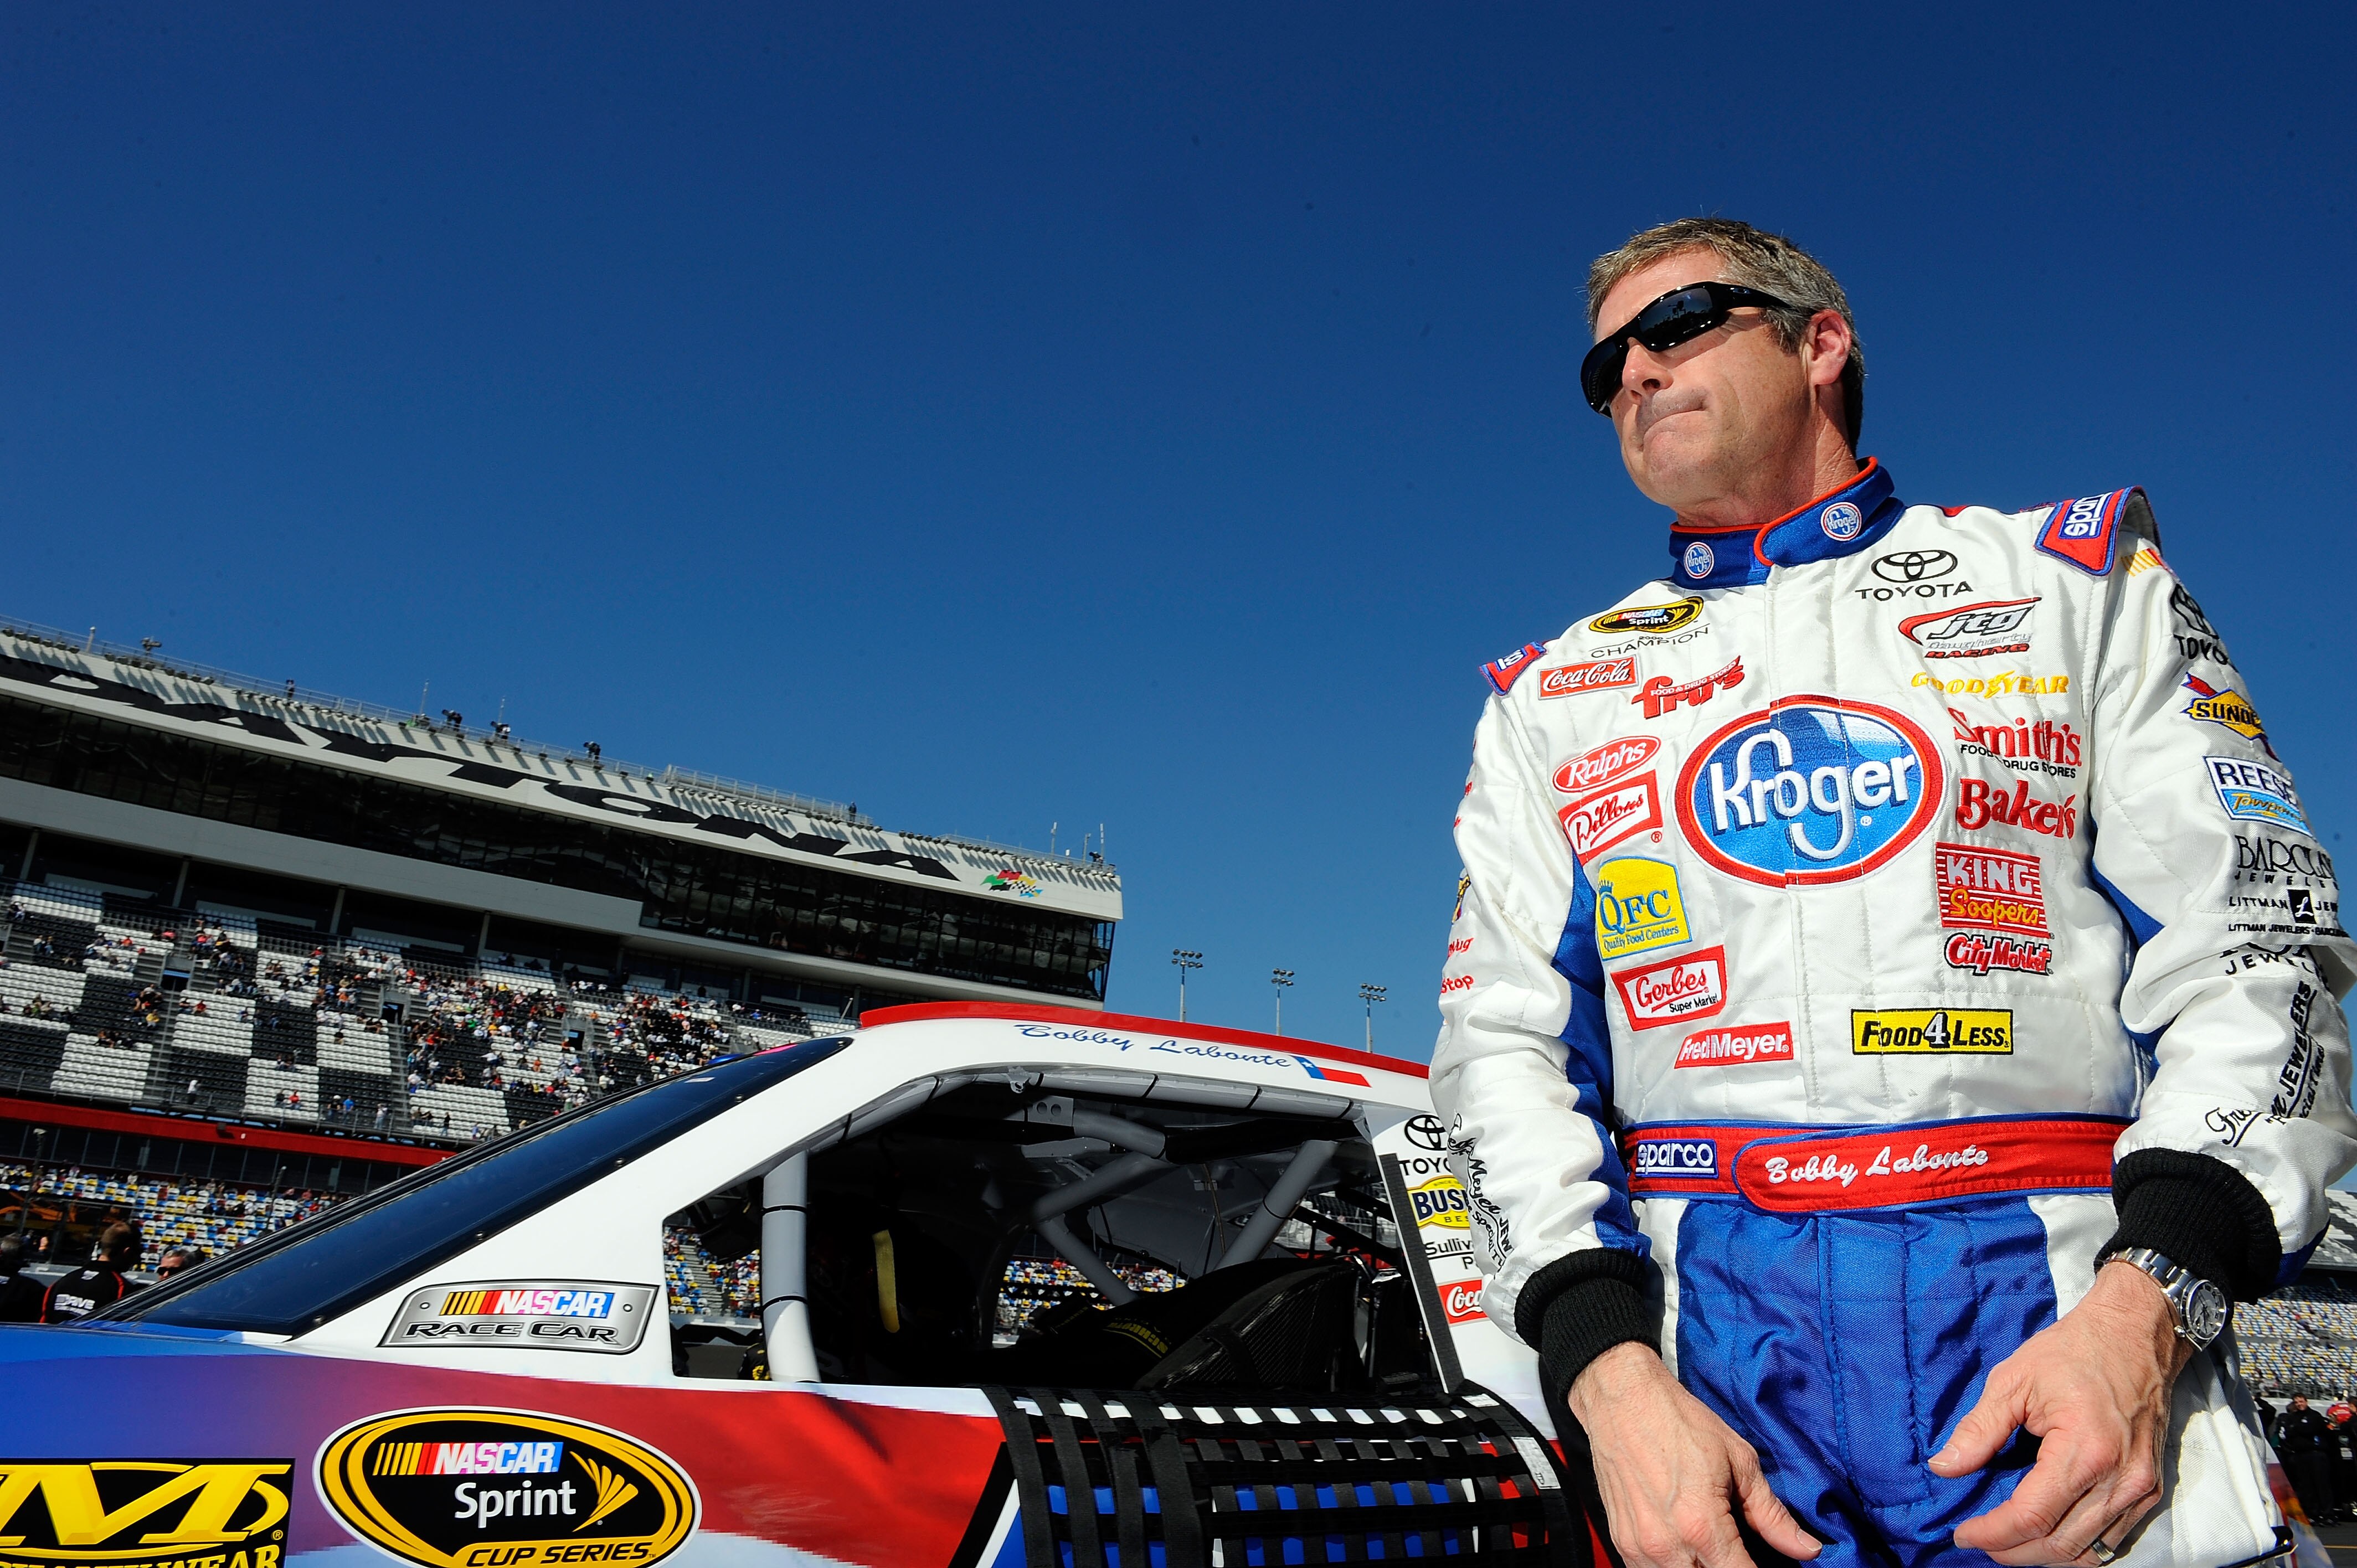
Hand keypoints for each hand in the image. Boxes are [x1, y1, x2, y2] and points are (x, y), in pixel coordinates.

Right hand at [1568, 1341, 1821, 1567]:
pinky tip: (1686, 1549)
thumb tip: (1808, 1549)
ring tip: (1712, 1549)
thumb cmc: (1679, 1421)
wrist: (1621, 1397)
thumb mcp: (1739, 1460)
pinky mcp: (1620, 1541)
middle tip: (1739, 1552)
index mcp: (1702, 1525)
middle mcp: (1667, 1545)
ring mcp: (1638, 1546)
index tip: (1765, 1565)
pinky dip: (1674, 1567)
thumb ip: (1772, 1514)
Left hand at [1932, 1261, 2193, 1563]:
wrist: (2134, 1336)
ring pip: (2089, 1552)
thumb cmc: (2072, 1352)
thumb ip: (1979, 1430)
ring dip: (2044, 1554)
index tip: (1962, 1533)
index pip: (2032, 1516)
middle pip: (2060, 1544)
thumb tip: (1943, 1468)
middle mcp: (2121, 1479)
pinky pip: (2112, 1539)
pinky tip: (2045, 1534)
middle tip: (1978, 1540)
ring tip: (2007, 1541)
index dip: (1993, 1532)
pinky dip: (2076, 1546)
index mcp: (2086, 1449)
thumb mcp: (2013, 1380)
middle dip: (2013, 1551)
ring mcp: (2141, 1489)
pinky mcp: (2150, 1491)